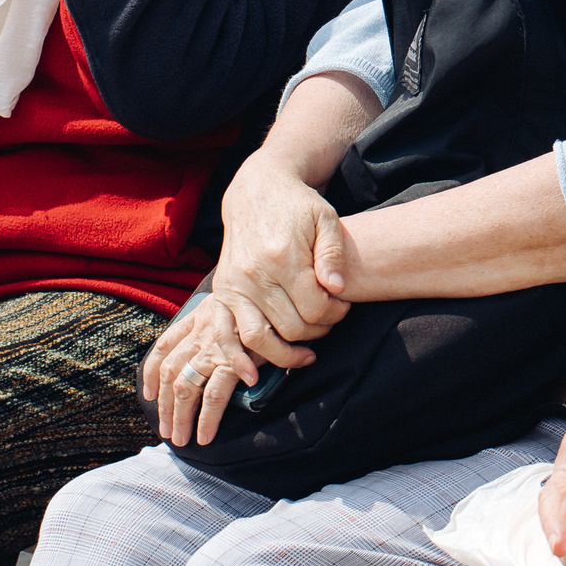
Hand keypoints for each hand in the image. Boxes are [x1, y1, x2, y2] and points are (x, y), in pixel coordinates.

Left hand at [141, 296, 261, 444]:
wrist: (276, 290)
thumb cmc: (260, 299)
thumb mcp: (232, 301)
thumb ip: (220, 319)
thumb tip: (216, 341)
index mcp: (198, 319)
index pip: (164, 347)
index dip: (152, 372)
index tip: (149, 392)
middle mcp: (199, 335)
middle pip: (170, 375)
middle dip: (164, 406)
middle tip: (166, 430)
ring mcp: (213, 350)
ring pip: (185, 389)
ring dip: (180, 417)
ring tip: (181, 439)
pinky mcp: (231, 363)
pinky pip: (213, 397)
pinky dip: (207, 418)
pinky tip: (205, 435)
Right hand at [209, 156, 351, 367]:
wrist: (257, 191)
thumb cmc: (298, 205)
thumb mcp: (326, 218)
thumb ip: (333, 254)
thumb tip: (336, 289)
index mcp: (283, 256)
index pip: (316, 307)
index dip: (336, 313)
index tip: (343, 305)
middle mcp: (254, 274)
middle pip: (293, 326)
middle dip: (319, 330)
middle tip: (330, 319)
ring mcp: (234, 285)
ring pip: (260, 339)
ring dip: (287, 354)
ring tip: (306, 353)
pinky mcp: (222, 291)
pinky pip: (225, 335)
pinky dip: (237, 359)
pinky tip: (253, 375)